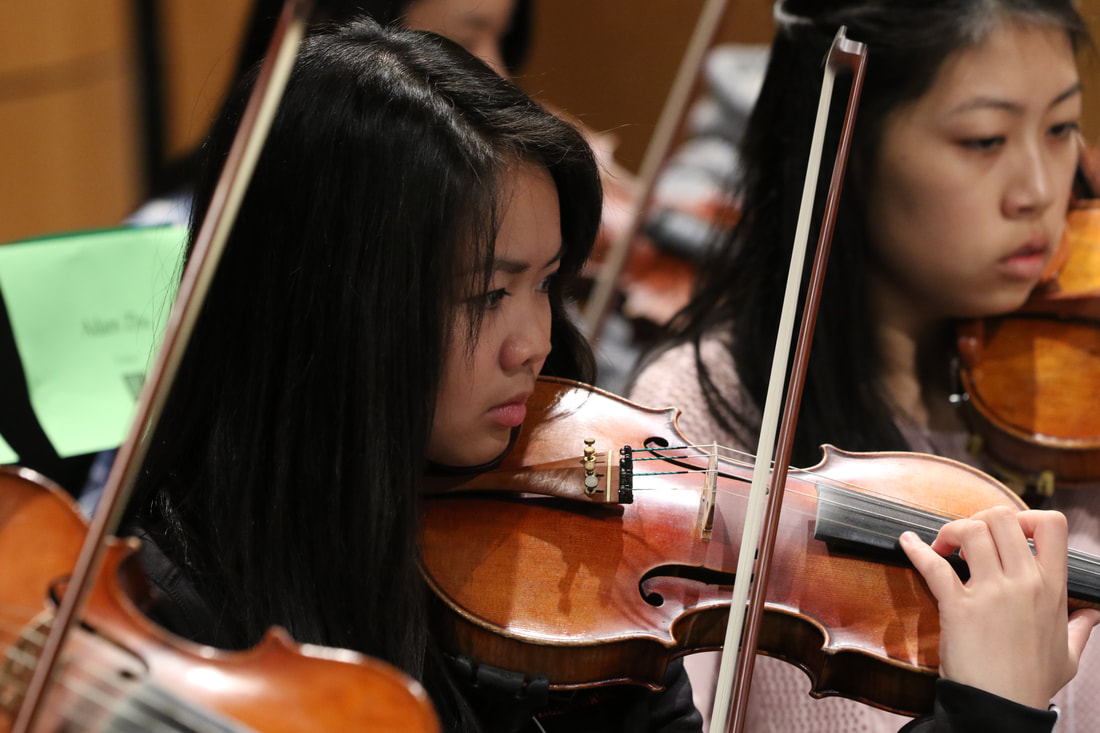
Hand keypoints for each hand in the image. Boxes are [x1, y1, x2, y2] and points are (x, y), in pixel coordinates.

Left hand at [900, 507, 1099, 708]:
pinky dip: (915, 549)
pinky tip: (907, 542)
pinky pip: (934, 566)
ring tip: (944, 547)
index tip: (1008, 530)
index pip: (1051, 524)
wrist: (1001, 710)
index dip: (1025, 515)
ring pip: (971, 531)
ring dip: (951, 531)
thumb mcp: (1068, 655)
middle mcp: (1024, 583)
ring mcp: (991, 593)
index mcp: (1052, 588)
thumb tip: (1093, 613)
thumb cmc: (1031, 683)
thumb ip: (1080, 628)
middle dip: (979, 518)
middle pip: (1002, 517)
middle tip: (966, 538)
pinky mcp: (958, 606)